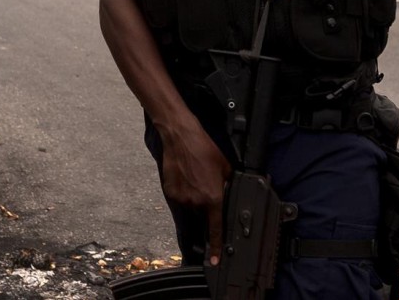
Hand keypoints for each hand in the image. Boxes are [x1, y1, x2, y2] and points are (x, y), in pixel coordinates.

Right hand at [159, 121, 232, 264]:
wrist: (180, 137)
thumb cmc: (205, 149)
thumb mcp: (225, 168)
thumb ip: (227, 186)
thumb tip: (229, 196)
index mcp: (212, 199)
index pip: (215, 230)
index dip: (216, 248)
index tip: (215, 261)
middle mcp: (195, 203)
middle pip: (201, 221)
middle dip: (205, 219)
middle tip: (206, 208)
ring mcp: (181, 199)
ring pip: (190, 212)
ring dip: (194, 205)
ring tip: (196, 183)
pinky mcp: (170, 193)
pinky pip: (180, 202)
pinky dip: (184, 197)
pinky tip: (187, 180)